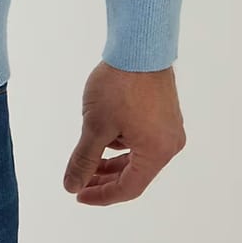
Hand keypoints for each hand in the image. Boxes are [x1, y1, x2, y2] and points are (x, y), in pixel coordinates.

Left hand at [62, 60, 186, 205]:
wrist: (140, 46)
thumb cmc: (118, 87)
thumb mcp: (96, 126)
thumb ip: (84, 159)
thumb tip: (71, 186)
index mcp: (158, 153)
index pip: (129, 188)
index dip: (102, 195)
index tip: (78, 194)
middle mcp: (169, 144)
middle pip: (135, 173)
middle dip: (105, 178)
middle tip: (79, 180)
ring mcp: (169, 127)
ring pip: (137, 154)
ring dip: (111, 158)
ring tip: (88, 153)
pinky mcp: (165, 112)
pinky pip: (142, 137)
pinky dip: (121, 141)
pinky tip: (103, 131)